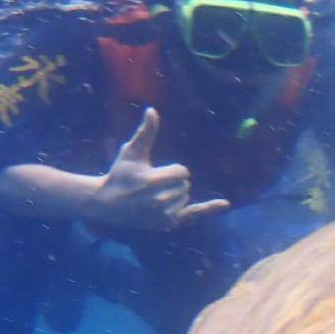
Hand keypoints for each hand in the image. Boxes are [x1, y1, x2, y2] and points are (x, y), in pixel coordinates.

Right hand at [88, 109, 230, 230]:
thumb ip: (146, 133)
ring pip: (186, 197)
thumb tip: (153, 110)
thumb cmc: (121, 174)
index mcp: (153, 181)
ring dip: (176, 194)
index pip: (182, 172)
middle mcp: (161, 200)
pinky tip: (225, 204)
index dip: (172, 170)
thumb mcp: (132, 153)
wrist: (109, 204)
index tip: (156, 174)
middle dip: (172, 182)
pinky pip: (195, 214)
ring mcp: (165, 214)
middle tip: (151, 186)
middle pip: (185, 185)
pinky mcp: (169, 223)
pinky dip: (210, 209)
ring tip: (153, 197)